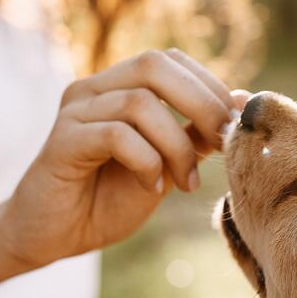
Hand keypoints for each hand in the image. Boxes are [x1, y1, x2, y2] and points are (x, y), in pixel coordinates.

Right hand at [0, 49, 242, 266]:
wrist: (53, 236)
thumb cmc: (107, 199)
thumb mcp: (166, 164)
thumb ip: (195, 135)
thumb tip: (242, 102)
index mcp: (117, 86)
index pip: (170, 61)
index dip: (209, 87)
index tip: (232, 128)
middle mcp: (93, 88)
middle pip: (155, 65)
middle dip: (200, 103)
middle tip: (221, 144)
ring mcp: (75, 111)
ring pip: (139, 103)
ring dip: (176, 146)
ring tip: (184, 183)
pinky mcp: (62, 141)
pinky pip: (116, 135)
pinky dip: (146, 161)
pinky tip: (151, 187)